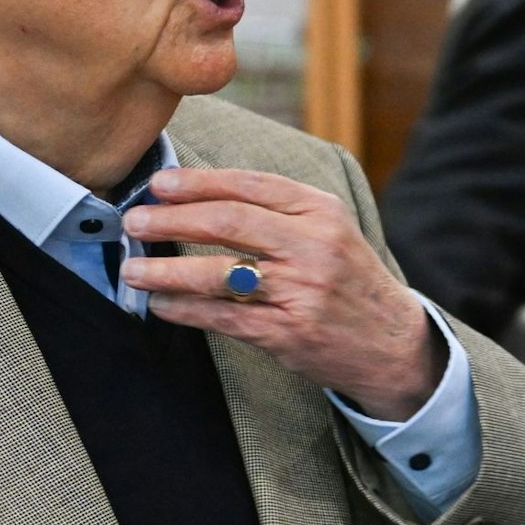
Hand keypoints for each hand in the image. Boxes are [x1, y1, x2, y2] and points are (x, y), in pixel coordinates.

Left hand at [120, 167, 446, 420]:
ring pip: (218, 273)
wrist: (392, 342)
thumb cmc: (348, 280)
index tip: (159, 184)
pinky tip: (162, 304)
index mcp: (322, 212)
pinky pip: (223, 317)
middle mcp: (314, 246)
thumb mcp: (330, 230)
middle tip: (134, 221)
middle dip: (171, 219)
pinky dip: (185, 310)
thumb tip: (202, 197)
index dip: (198, 183)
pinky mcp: (288, 332)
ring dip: (166, 270)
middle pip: (228, 222)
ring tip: (132, 269)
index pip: (250, 186)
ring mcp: (301, 290)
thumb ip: (279, 211)